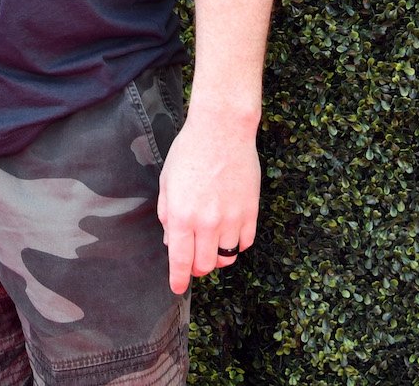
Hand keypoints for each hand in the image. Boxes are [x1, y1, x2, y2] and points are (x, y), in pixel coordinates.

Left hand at [156, 110, 259, 292]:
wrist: (222, 131)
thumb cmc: (189, 152)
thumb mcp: (167, 182)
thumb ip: (167, 215)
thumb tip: (172, 242)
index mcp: (181, 215)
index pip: (180, 261)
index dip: (178, 279)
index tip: (177, 287)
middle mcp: (207, 222)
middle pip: (205, 265)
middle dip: (197, 269)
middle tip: (194, 262)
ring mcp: (231, 219)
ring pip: (226, 258)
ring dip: (217, 257)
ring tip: (211, 246)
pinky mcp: (251, 212)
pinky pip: (245, 243)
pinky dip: (236, 244)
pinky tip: (229, 233)